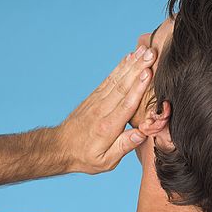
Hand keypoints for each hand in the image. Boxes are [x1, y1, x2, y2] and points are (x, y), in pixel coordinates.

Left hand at [57, 45, 156, 173]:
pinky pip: (110, 79)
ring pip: (117, 79)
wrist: (60, 147)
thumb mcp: (106, 161)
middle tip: (152, 54)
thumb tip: (141, 134)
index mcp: (108, 127)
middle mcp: (102, 110)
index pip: (126, 105)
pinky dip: (120, 66)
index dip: (138, 89)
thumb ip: (124, 146)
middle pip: (123, 86)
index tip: (148, 73)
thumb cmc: (85, 157)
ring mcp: (98, 101)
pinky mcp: (95, 96)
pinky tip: (130, 56)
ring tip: (145, 50)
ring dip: (132, 63)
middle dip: (138, 68)